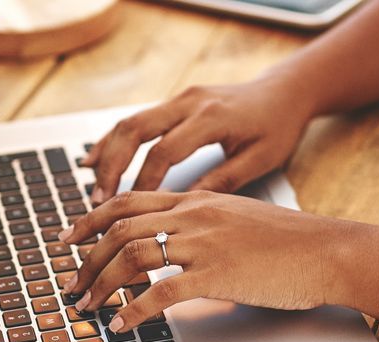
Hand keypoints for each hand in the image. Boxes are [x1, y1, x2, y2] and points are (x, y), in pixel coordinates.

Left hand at [56, 191, 359, 332]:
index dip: (91, 218)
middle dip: (87, 257)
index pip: (129, 200)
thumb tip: (174, 243)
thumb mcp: (238, 218)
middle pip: (120, 226)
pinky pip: (160, 291)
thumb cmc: (290, 241)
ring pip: (133, 256)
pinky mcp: (216, 274)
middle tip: (71, 281)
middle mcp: (194, 215)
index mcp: (197, 199)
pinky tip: (123, 323)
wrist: (326, 250)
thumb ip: (203, 224)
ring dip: (102, 283)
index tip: (69, 237)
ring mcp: (204, 243)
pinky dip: (133, 309)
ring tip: (89, 306)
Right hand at [82, 79, 316, 202]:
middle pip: (136, 130)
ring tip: (92, 186)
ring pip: (130, 121)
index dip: (144, 182)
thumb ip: (221, 181)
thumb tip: (183, 209)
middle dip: (112, 167)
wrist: (285, 92)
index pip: (165, 151)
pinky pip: (137, 119)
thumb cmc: (278, 126)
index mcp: (213, 118)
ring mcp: (181, 98)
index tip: (133, 212)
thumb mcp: (260, 159)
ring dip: (107, 154)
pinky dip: (115, 140)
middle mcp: (191, 102)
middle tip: (99, 201)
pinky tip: (96, 159)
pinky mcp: (176, 101)